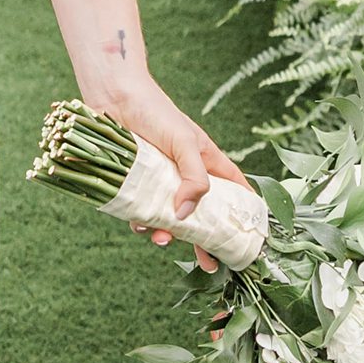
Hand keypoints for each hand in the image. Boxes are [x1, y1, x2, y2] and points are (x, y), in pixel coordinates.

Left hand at [92, 75, 251, 267]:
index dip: (245, 213)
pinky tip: (138, 223)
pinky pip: (142, 213)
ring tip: (161, 240)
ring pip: (171, 218)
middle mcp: (186, 176)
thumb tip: (186, 215)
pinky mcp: (137, 185)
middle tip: (209, 265)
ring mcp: (161, 182)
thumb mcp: (185, 142)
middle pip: (203, 215)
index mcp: (208, 163)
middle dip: (206, 240)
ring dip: (168, 234)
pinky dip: (142, 223)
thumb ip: (194, 178)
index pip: (236, 191)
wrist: (112, 97)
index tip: (251, 239)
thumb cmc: (155, 111)